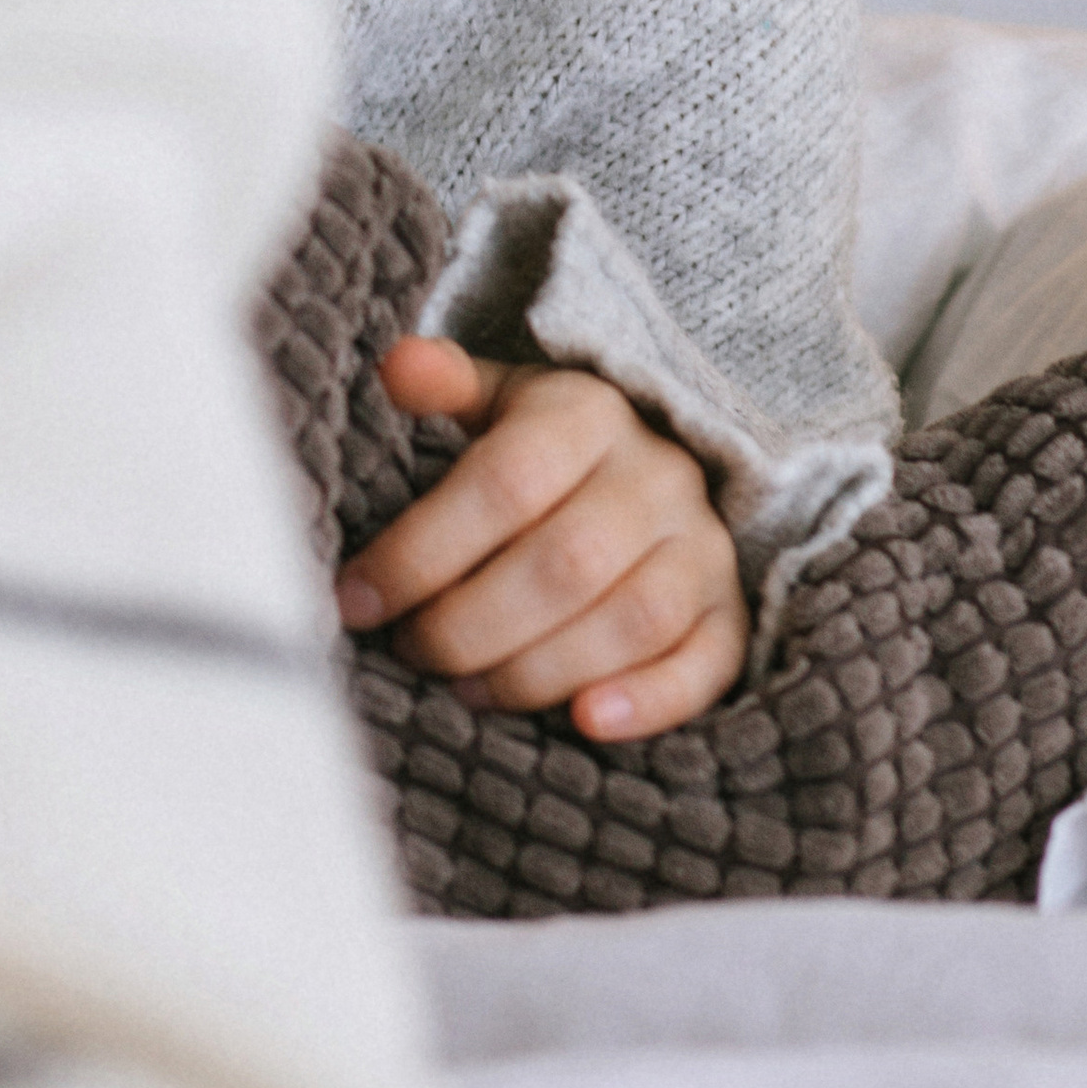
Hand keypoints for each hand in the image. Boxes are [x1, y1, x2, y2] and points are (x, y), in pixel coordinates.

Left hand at [334, 339, 748, 740]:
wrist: (659, 468)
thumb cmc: (550, 450)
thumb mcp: (502, 403)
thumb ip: (448, 386)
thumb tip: (397, 365)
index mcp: (589, 414)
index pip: (504, 480)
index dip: (422, 548)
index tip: (358, 597)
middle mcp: (656, 476)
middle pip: (565, 561)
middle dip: (471, 623)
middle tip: (413, 651)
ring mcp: (701, 547)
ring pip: (631, 618)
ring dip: (538, 670)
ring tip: (470, 690)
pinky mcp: (728, 614)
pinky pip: (707, 663)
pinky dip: (650, 700)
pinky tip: (585, 723)